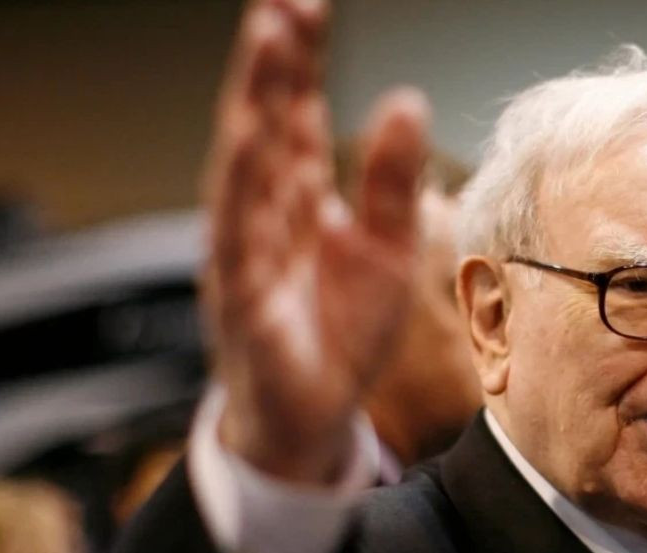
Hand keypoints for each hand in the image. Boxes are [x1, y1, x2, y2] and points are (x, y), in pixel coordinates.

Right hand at [200, 0, 429, 484]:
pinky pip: (240, 241)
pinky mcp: (245, 302)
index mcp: (299, 201)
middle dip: (273, 61)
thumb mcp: (389, 251)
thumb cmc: (338, 334)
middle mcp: (266, 217)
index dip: (301, 61)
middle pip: (267, 126)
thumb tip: (406, 101)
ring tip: (268, 40)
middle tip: (282, 1)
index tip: (306, 2)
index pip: (297, 116)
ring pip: (246, 169)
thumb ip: (392, 182)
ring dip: (254, 103)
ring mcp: (248, 256)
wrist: (309, 417)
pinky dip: (241, 192)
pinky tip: (249, 144)